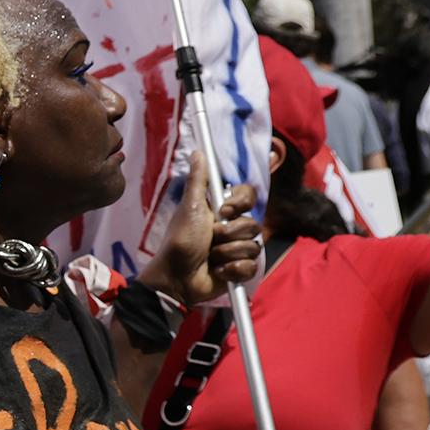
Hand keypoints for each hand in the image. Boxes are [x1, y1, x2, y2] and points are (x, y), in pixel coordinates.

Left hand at [149, 169, 260, 306]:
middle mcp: (232, 228)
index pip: (248, 197)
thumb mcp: (190, 207)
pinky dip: (233, 270)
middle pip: (253, 223)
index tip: (225, 210)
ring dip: (228, 253)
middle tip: (211, 238)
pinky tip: (218, 271)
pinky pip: (251, 266)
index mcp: (222, 211)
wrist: (177, 277)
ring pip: (253, 246)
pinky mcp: (240, 270)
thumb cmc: (181, 240)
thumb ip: (198, 180)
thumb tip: (197, 152)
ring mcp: (237, 249)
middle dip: (229, 234)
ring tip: (211, 257)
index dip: (241, 204)